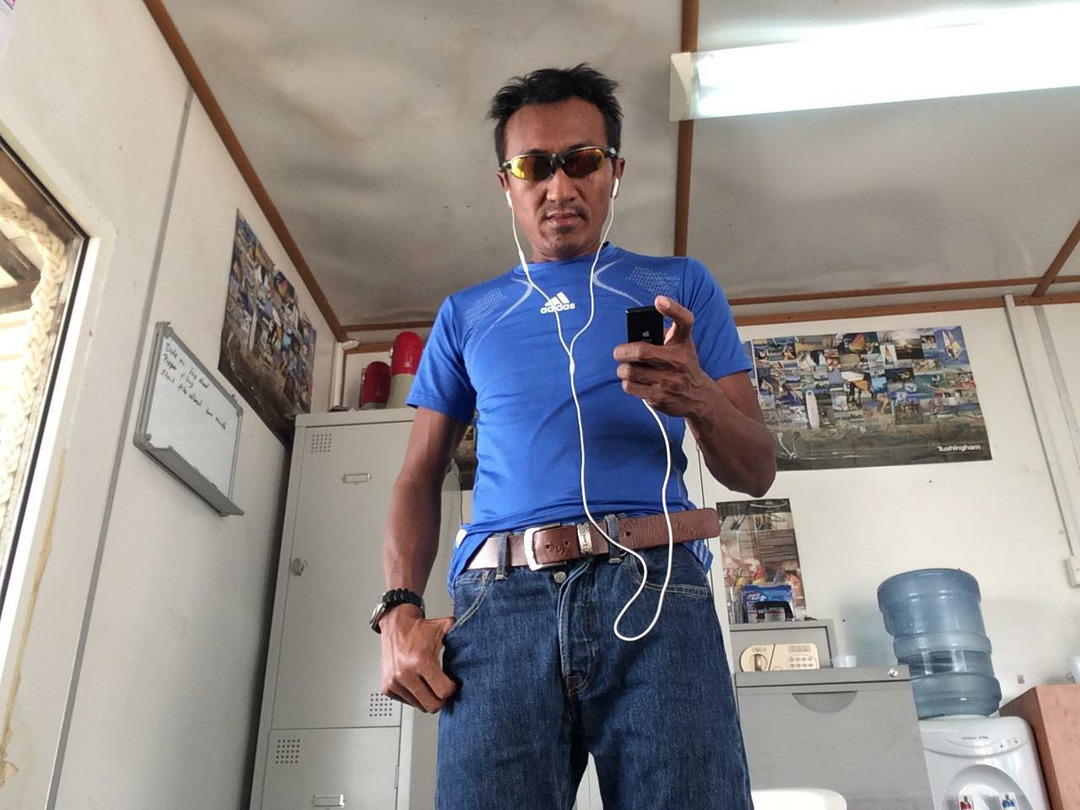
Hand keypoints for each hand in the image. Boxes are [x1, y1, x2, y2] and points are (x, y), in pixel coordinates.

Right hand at [379, 606, 456, 712]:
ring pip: (419, 706)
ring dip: (427, 698)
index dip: (452, 689)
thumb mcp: (445, 628)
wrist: (396, 625)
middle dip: (441, 699)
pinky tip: (418, 683)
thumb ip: (462, 635)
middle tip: (444, 690)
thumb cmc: (420, 629)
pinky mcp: (387, 687)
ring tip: (431, 685)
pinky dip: (415, 696)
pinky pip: (407, 702)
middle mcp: (405, 673)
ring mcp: (394, 682)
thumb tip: (480, 641)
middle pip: (431, 705)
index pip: (443, 692)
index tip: (452, 684)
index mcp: (421, 661)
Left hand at [613, 295, 716, 417]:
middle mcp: (679, 360)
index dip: (672, 308)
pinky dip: (627, 383)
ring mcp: (670, 381)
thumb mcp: (681, 345)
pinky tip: (634, 381)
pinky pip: (631, 387)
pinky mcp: (661, 398)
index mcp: (683, 343)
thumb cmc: (684, 365)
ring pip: (631, 371)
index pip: (684, 321)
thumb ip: (661, 336)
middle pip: (641, 352)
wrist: (698, 397)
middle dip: (622, 352)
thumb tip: (632, 337)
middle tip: (618, 353)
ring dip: (623, 370)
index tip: (659, 300)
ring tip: (625, 369)